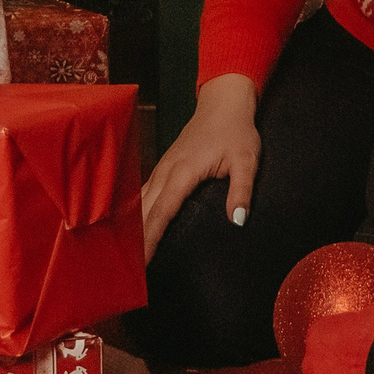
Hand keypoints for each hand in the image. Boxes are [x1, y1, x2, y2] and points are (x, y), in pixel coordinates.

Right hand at [140, 74, 260, 259]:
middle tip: (129, 271)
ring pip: (141, 202)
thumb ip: (241, 190)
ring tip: (127, 256)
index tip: (143, 263)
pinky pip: (145, 193)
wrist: (224, 102)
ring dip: (133, 228)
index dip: (151, 239)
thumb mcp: (247, 160)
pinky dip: (137, 213)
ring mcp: (162, 167)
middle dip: (136, 240)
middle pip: (144, 211)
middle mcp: (166, 171)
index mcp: (183, 172)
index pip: (162, 212)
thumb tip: (237, 221)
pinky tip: (134, 228)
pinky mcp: (164, 165)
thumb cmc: (236, 131)